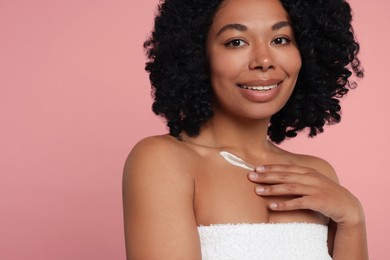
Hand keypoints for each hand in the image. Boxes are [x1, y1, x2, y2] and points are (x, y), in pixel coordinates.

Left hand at [247, 164, 363, 226]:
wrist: (347, 205)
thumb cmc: (325, 193)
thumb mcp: (312, 181)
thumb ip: (297, 177)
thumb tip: (278, 176)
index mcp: (307, 171)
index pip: (285, 168)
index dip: (270, 167)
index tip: (256, 168)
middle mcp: (310, 178)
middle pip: (284, 175)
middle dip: (266, 176)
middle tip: (250, 176)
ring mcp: (314, 189)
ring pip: (289, 187)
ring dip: (272, 189)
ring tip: (257, 191)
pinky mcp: (317, 201)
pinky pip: (298, 202)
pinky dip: (284, 204)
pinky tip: (272, 206)